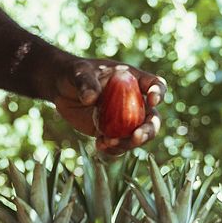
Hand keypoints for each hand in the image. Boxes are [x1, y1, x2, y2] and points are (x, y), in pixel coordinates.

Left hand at [46, 58, 166, 155]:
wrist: (62, 90)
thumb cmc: (75, 74)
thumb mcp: (79, 73)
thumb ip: (86, 82)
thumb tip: (91, 98)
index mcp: (133, 81)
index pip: (155, 85)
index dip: (159, 93)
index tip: (152, 100)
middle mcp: (134, 101)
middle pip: (153, 118)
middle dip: (149, 129)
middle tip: (137, 136)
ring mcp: (125, 120)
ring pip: (138, 136)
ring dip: (129, 143)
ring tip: (109, 142)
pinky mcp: (112, 133)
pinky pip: (120, 145)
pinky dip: (113, 149)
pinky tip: (100, 145)